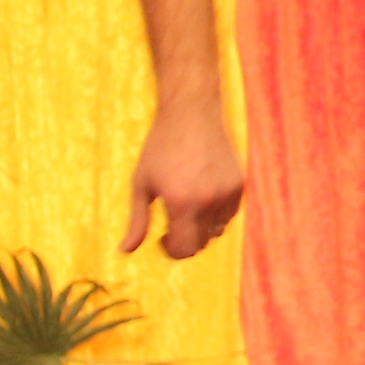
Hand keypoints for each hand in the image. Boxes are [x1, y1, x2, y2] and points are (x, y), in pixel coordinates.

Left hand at [118, 95, 243, 259]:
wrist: (191, 113)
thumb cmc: (160, 148)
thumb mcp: (141, 184)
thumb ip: (136, 222)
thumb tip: (124, 251)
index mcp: (181, 203)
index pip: (184, 250)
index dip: (171, 250)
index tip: (162, 236)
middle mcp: (208, 201)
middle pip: (201, 244)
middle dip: (185, 239)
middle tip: (172, 221)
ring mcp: (227, 193)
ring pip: (217, 230)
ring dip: (202, 227)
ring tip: (187, 205)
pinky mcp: (239, 184)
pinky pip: (229, 213)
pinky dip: (216, 212)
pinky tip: (202, 193)